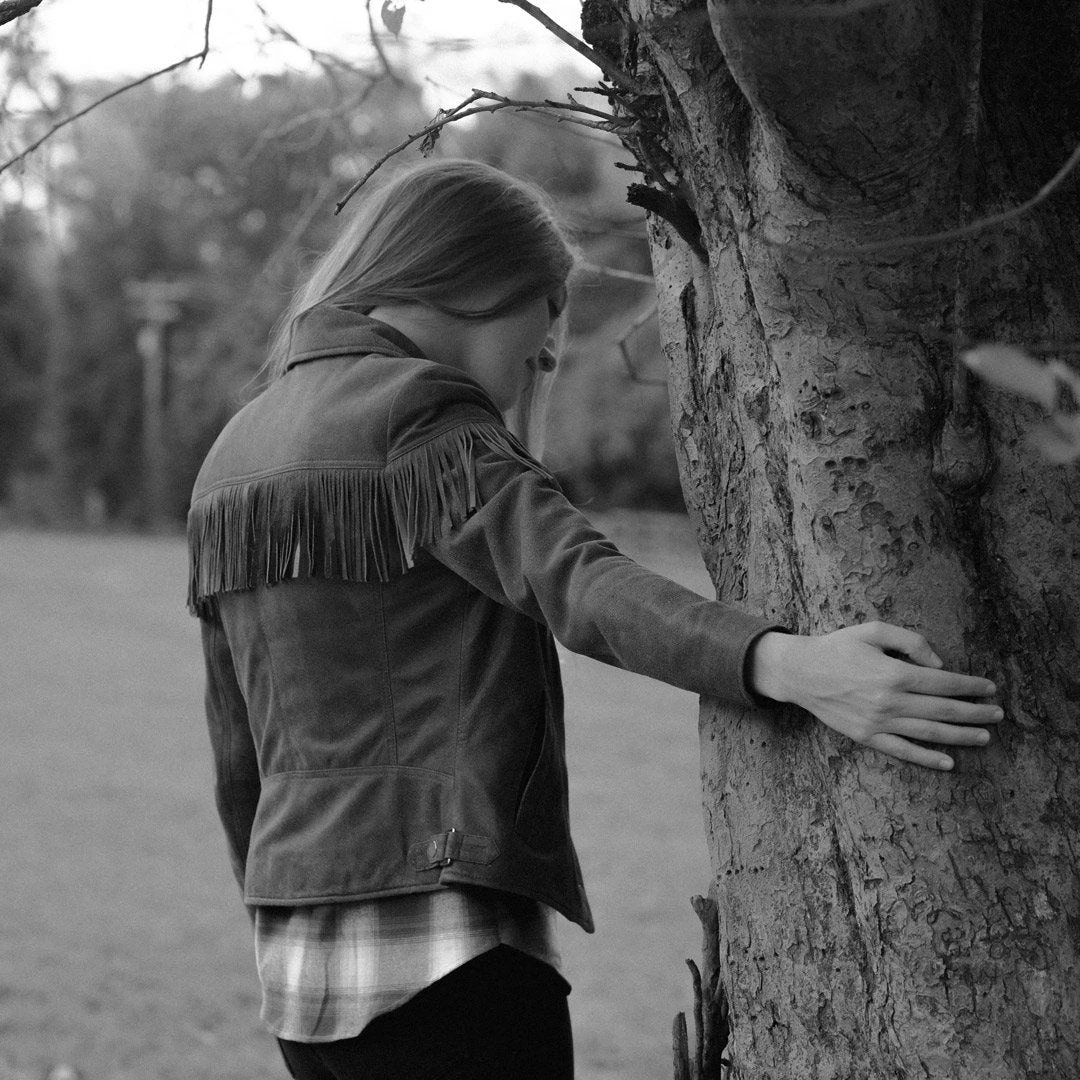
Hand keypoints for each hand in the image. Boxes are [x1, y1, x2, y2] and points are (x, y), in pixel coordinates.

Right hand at [749, 622, 1001, 769]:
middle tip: (998, 715)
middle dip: (974, 712)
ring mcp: (878, 722)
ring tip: (984, 737)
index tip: (990, 688)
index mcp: (893, 673)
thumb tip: (939, 664)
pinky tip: (948, 762)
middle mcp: (889, 701)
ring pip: (929, 733)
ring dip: (961, 736)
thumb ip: (910, 641)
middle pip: (943, 710)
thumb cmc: (837, 647)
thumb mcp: (873, 630)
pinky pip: (902, 751)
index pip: (943, 682)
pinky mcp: (866, 737)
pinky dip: (927, 758)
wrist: (800, 672)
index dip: (970, 686)